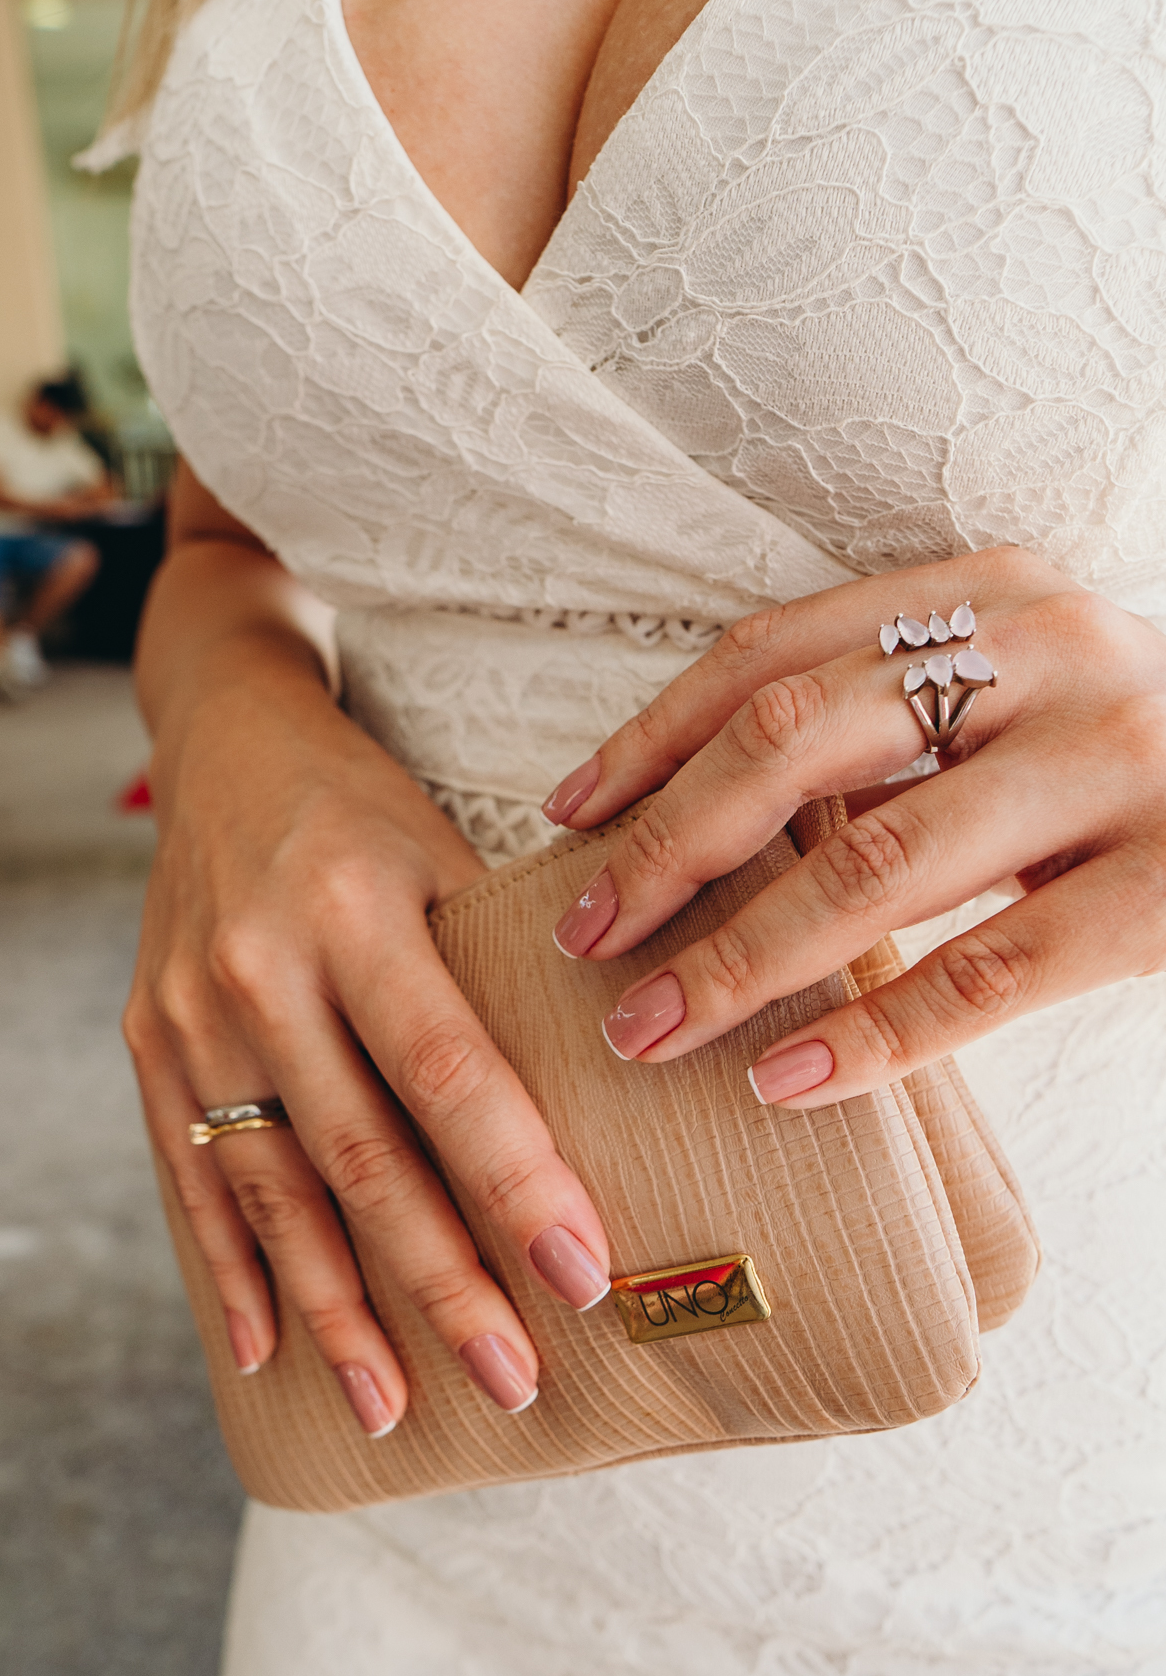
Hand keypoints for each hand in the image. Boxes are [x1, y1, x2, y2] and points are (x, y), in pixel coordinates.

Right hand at [125, 666, 610, 1437]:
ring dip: (338, 1308)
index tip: (584, 1272)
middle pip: (362, 1155)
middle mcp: (261, 968)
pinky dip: (233, 1269)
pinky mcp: (148, 1043)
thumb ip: (505, 957)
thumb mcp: (444, 844)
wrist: (220, 745)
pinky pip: (191, 1176)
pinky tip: (268, 1351)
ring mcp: (191, 1015)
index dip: (517, 1179)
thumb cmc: (361, 802)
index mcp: (354, 907)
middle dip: (441, 1278)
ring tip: (395, 1406)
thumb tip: (620, 1076)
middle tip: (512, 1375)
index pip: (449, 1070)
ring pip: (274, 1190)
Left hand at [543, 547, 1165, 1106]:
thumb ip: (891, 724)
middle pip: (795, 741)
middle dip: (668, 848)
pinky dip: (877, 1033)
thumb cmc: (1135, 750)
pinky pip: (991, 969)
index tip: (566, 821)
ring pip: (876, 863)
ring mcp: (1116, 763)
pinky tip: (789, 1082)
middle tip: (585, 940)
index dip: (651, 739)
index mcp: (987, 594)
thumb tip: (695, 822)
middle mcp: (1045, 653)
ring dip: (739, 956)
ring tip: (651, 1028)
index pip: (770, 654)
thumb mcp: (1019, 692)